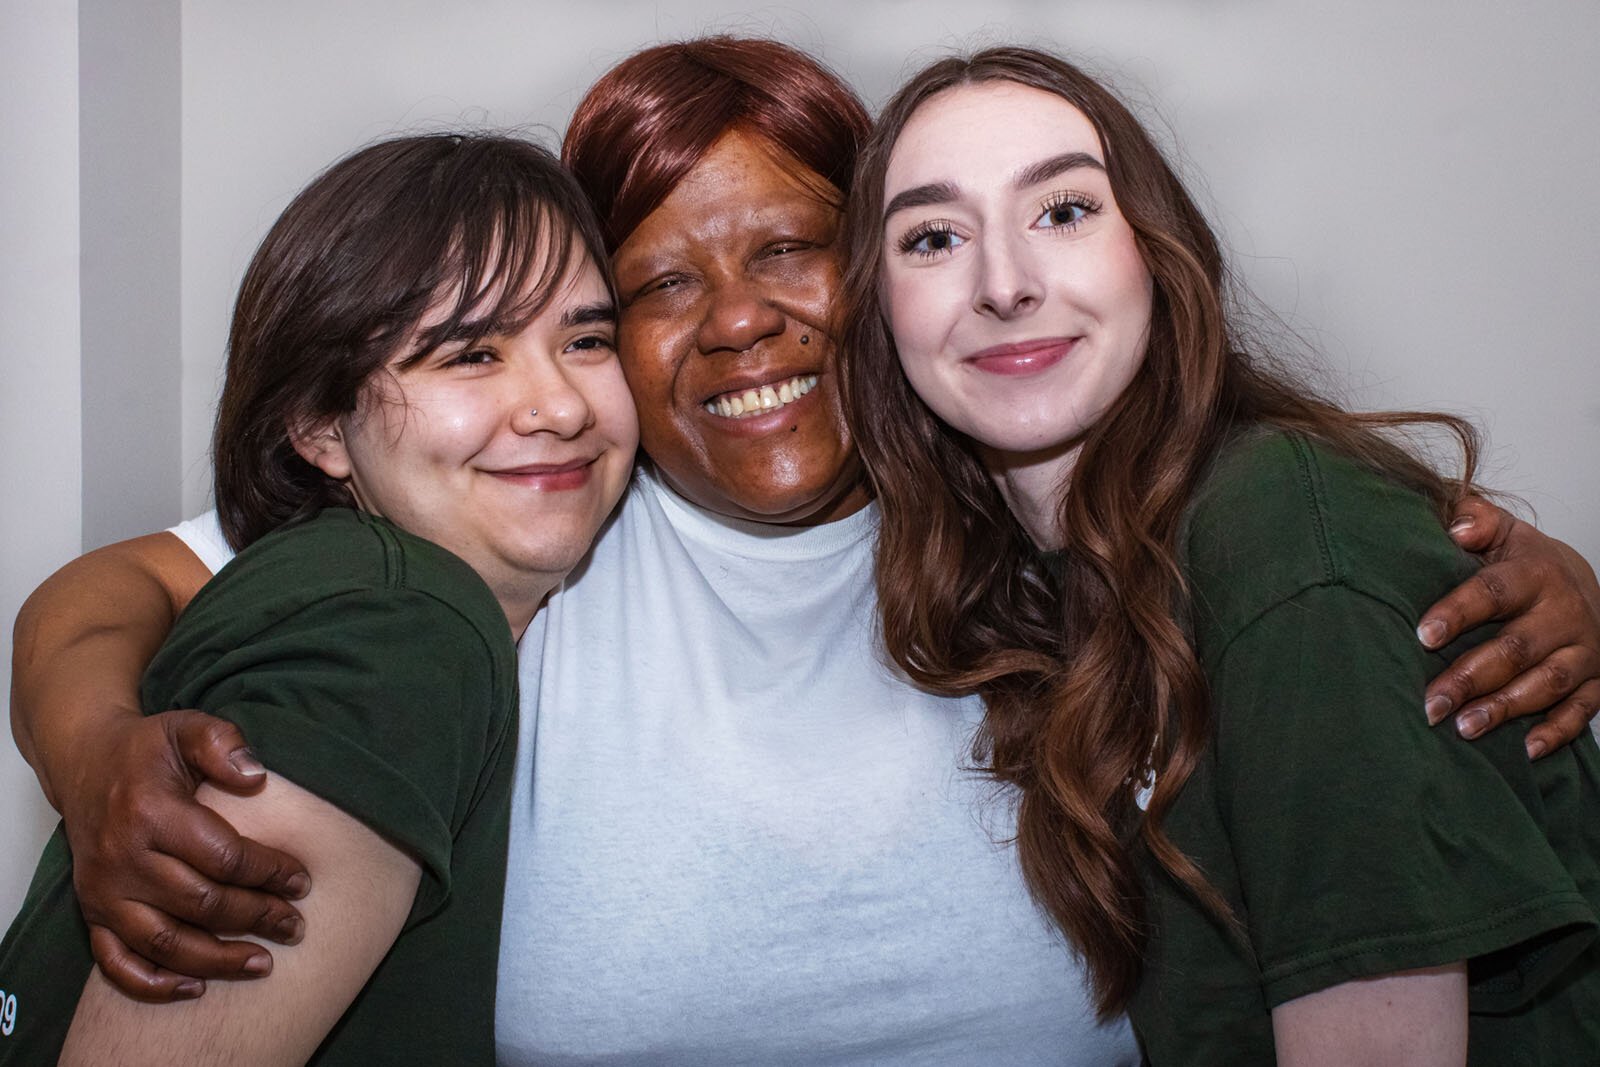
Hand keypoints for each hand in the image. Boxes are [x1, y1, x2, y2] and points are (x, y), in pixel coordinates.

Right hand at [59, 710, 310, 1000]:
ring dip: (217, 960)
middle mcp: (123, 858)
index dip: (268, 872)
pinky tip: (196, 988)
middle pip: (201, 903)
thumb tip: (256, 777)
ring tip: (263, 963)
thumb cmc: (147, 749)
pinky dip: (154, 984)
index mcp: (151, 812)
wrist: (85, 763)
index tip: (302, 881)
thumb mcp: (186, 726)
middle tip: (296, 925)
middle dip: (256, 917)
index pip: (222, 856)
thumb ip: (223, 743)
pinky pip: (116, 962)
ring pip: (164, 942)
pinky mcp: (92, 912)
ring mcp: (104, 891)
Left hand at [1418, 497, 1599, 758]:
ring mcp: (1584, 651)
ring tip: (1464, 727)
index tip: (1423, 634)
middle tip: (1431, 703)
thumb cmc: (1523, 564)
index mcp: (1536, 574)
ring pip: (1547, 684)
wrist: (1583, 585)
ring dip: (1506, 708)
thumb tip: (1456, 524)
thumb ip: (1475, 520)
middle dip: (1472, 677)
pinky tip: (1527, 750)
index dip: (1459, 612)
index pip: (1494, 592)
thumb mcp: (1502, 533)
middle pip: (1517, 649)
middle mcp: (1565, 614)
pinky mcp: (1598, 682)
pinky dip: (1558, 731)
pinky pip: (1583, 711)